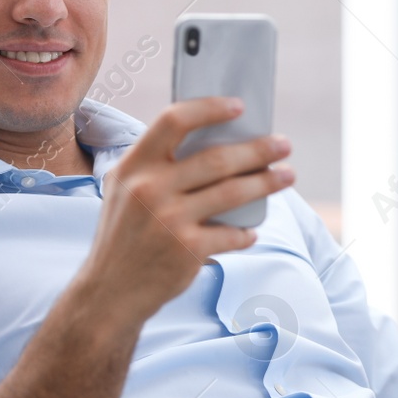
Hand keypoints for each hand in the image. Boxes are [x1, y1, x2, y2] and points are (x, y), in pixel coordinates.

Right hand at [73, 97, 293, 324]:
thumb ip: (158, 166)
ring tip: (287, 176)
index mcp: (134, 166)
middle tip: (283, 145)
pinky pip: (231, 233)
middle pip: (217, 158)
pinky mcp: (187, 249)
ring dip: (267, 183)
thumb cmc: (126, 235)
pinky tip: (251, 232)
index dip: (209, 109)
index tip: (239, 106)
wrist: (109, 291)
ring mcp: (169, 219)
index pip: (174, 121)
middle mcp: (149, 188)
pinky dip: (245, 233)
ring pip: (233, 192)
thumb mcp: (126, 191)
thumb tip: (218, 141)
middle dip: (258, 150)